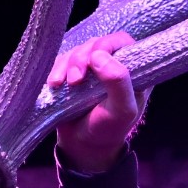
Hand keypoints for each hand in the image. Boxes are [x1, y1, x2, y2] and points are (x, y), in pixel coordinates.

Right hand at [50, 32, 146, 173]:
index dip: (106, 44)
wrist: (83, 145)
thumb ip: (119, 83)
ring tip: (61, 85)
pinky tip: (54, 84)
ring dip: (67, 65)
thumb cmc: (108, 129)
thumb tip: (99, 56)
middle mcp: (113, 64)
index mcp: (134, 70)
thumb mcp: (122, 111)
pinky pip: (62, 60)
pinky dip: (56, 69)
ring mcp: (92, 68)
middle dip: (81, 58)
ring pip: (77, 50)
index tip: (93, 59)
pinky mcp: (73, 72)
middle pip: (96, 44)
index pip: (122, 41)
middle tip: (75, 80)